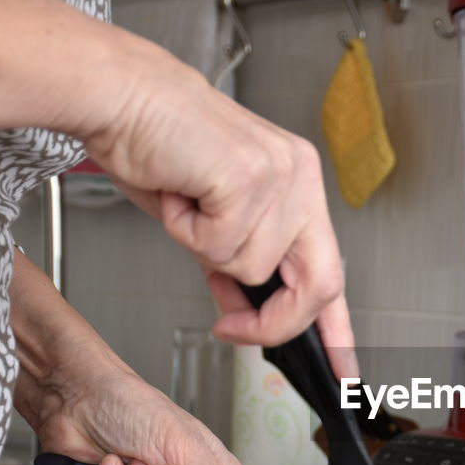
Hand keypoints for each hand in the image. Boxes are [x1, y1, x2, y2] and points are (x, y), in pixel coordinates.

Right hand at [77, 41, 356, 375]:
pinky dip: (186, 233)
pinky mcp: (250, 177)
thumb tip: (246, 312)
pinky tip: (179, 195)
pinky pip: (220, 248)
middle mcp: (301, 178)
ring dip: (205, 252)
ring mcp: (282, 177)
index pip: (331, 271)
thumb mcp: (206, 219)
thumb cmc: (158, 145)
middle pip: (319, 284)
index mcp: (299, 185)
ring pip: (254, 269)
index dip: (338, 330)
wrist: (121, 95)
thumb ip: (236, 262)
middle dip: (274, 321)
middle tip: (233, 327)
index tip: (344, 369)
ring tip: (186, 205)